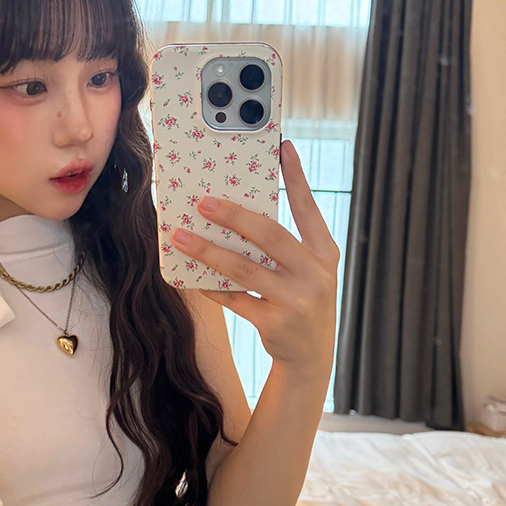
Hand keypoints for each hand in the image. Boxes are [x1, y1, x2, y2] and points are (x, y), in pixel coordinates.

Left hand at [170, 140, 340, 376]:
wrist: (312, 357)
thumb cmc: (301, 301)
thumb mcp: (306, 271)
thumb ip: (284, 246)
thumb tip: (236, 214)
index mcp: (325, 253)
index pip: (309, 209)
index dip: (297, 178)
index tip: (283, 148)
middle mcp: (316, 274)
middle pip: (270, 236)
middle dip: (235, 216)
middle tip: (203, 201)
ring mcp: (297, 301)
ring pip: (245, 269)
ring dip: (209, 251)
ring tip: (181, 236)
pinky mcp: (276, 324)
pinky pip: (235, 299)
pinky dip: (212, 286)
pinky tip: (192, 275)